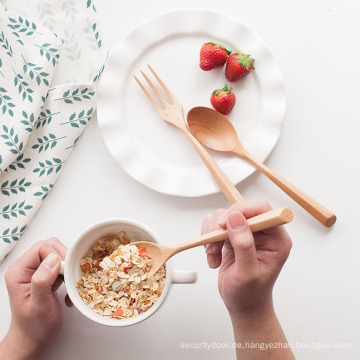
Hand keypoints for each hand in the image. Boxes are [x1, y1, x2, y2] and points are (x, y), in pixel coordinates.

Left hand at [1, 238, 70, 359]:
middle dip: (64, 260)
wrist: (34, 340)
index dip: (56, 256)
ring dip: (68, 269)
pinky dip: (69, 276)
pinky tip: (67, 290)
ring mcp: (37, 272)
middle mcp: (26, 269)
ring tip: (69, 284)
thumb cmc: (33, 327)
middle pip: (50, 247)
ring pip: (58, 255)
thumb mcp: (38, 306)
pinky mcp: (47, 276)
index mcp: (19, 272)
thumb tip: (52, 261)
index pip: (41, 248)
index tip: (63, 272)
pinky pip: (62, 266)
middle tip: (68, 277)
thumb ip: (42, 281)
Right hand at [202, 200, 291, 316]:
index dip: (242, 210)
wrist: (242, 303)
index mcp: (276, 238)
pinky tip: (213, 256)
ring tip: (213, 253)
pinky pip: (215, 225)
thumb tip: (236, 219)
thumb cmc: (249, 293)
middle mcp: (263, 232)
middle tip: (214, 244)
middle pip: (239, 209)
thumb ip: (244, 245)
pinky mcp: (232, 235)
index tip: (224, 223)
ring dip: (212, 233)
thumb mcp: (248, 273)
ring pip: (223, 215)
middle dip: (221, 225)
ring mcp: (246, 232)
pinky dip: (208, 238)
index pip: (262, 209)